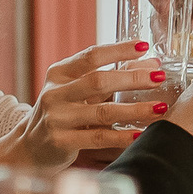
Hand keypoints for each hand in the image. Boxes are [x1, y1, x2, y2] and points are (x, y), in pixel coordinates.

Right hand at [10, 40, 169, 168]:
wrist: (32, 147)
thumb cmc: (64, 113)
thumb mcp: (80, 91)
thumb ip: (112, 76)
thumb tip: (151, 64)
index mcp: (59, 73)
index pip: (91, 56)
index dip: (118, 50)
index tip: (144, 46)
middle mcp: (55, 93)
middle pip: (98, 81)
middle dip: (132, 78)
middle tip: (159, 77)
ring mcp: (56, 118)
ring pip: (102, 111)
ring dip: (134, 109)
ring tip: (160, 108)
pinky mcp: (61, 142)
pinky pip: (98, 138)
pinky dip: (121, 136)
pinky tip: (140, 134)